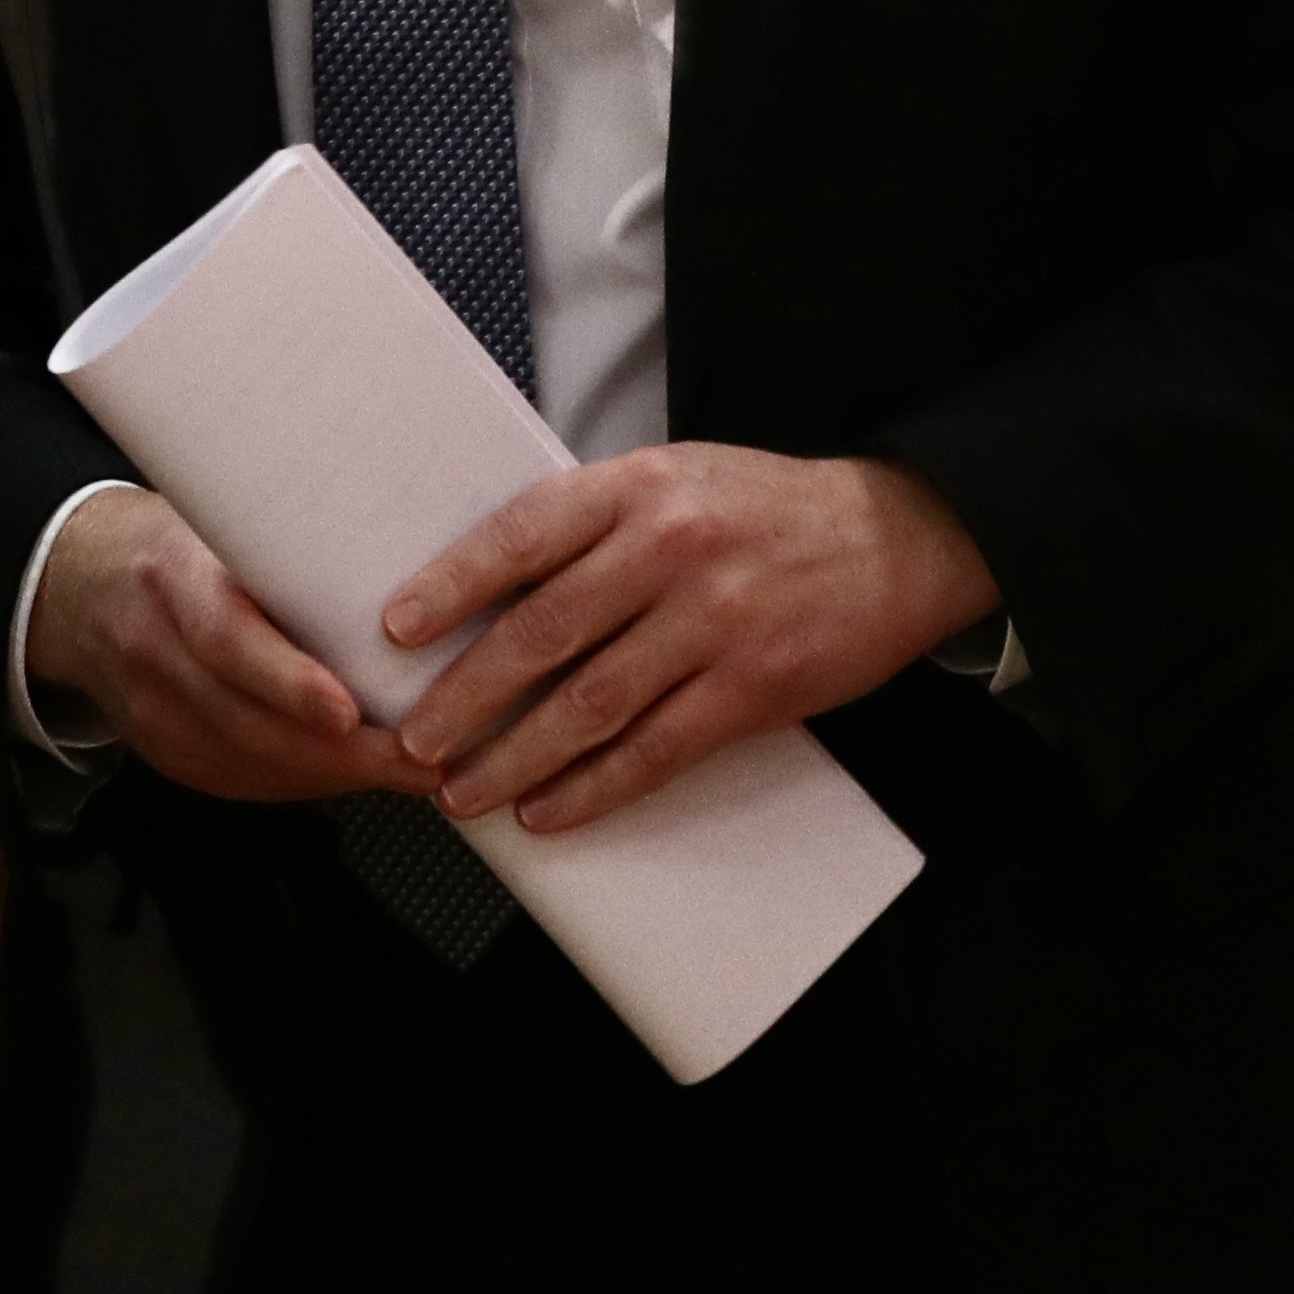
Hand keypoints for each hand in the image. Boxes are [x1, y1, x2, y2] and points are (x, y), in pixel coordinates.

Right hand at [19, 484, 423, 806]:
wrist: (80, 582)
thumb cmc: (171, 540)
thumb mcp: (216, 518)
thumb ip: (285, 543)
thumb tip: (393, 557)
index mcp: (171, 578)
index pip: (225, 641)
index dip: (288, 683)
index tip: (349, 710)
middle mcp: (154, 652)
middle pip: (249, 723)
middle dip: (344, 754)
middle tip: (422, 757)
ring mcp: (154, 713)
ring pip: (251, 764)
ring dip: (338, 776)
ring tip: (412, 770)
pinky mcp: (165, 751)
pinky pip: (242, 781)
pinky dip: (306, 782)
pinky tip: (354, 774)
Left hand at [383, 444, 987, 836]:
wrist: (898, 537)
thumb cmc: (762, 509)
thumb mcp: (674, 480)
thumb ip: (593, 525)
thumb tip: (489, 587)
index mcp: (637, 488)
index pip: (522, 535)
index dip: (451, 585)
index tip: (395, 630)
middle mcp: (669, 550)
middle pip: (543, 632)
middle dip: (466, 696)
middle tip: (412, 742)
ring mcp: (714, 622)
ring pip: (590, 704)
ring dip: (515, 757)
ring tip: (461, 793)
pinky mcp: (754, 689)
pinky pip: (656, 751)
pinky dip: (594, 789)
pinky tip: (548, 813)